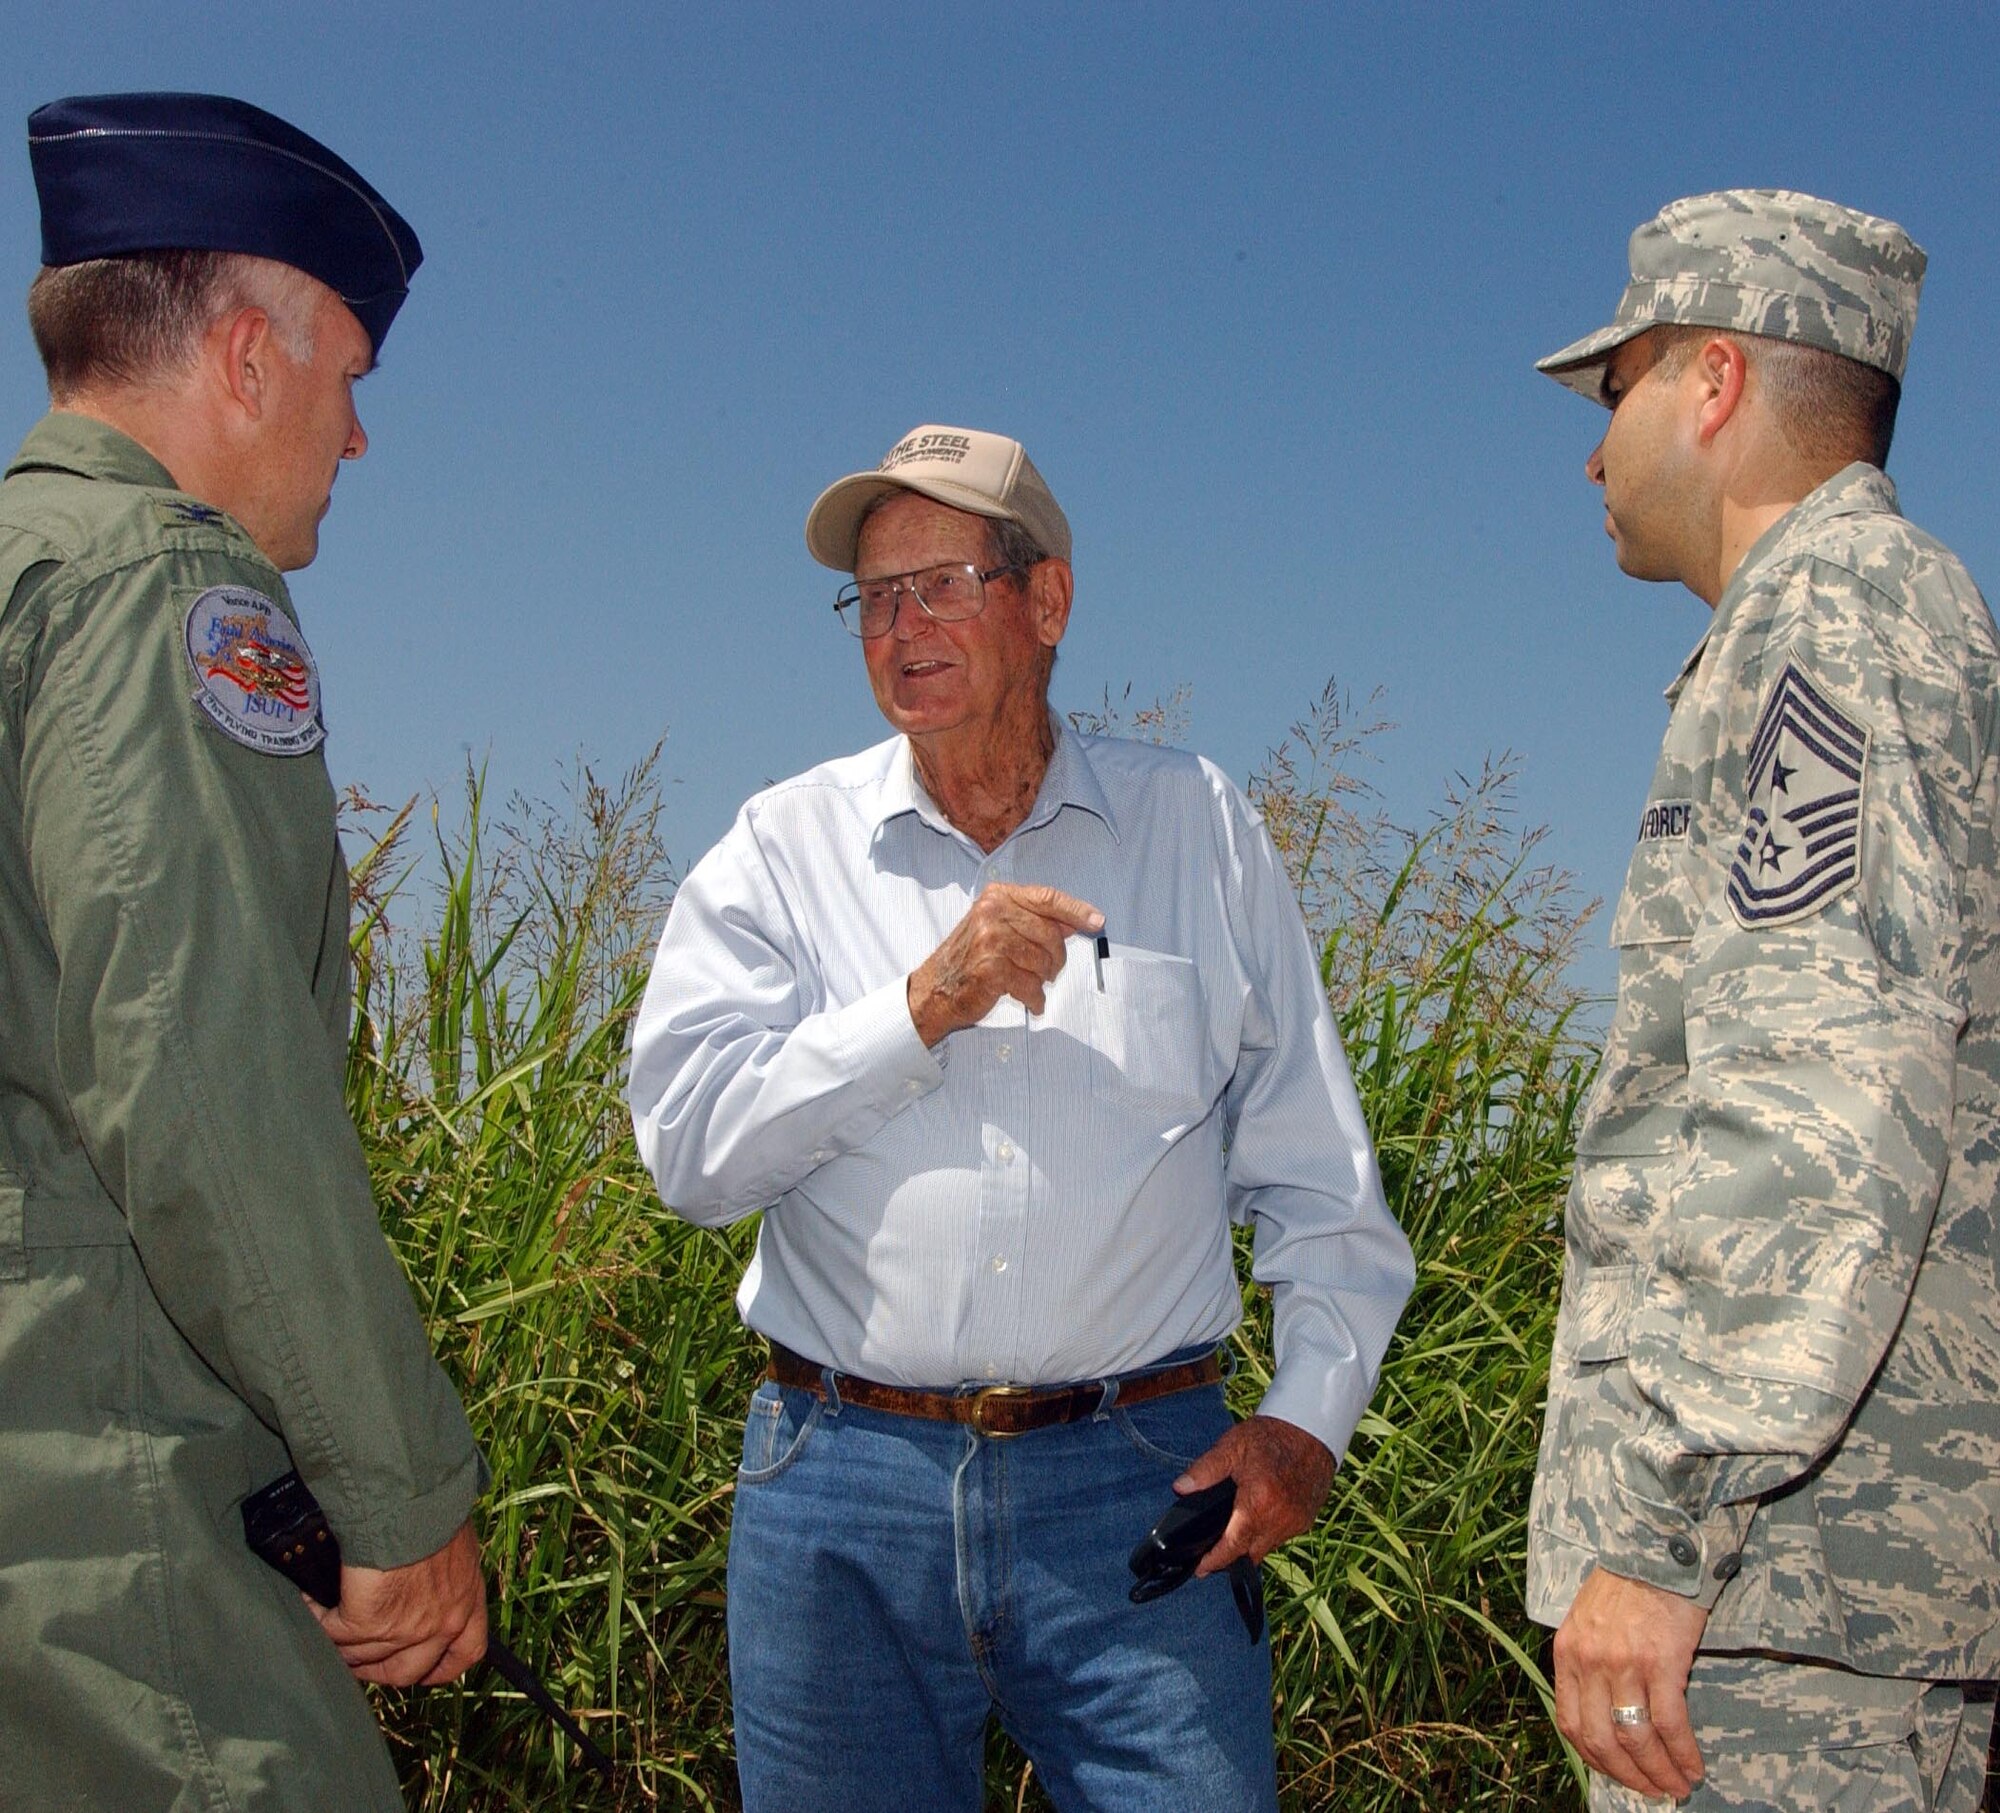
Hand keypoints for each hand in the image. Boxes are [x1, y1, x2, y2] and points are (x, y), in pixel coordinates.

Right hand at [310, 1518, 487, 1686]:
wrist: (412, 1497)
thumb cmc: (433, 1506)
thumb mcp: (457, 1542)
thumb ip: (448, 1569)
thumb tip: (428, 1573)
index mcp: (469, 1600)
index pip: (465, 1654)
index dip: (440, 1668)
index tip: (422, 1670)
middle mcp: (443, 1623)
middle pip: (407, 1671)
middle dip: (378, 1669)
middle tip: (357, 1654)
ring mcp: (406, 1629)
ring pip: (364, 1657)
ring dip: (341, 1645)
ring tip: (325, 1624)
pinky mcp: (369, 1622)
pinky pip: (335, 1635)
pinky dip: (318, 1621)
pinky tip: (310, 1604)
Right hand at [907, 882, 1102, 1045]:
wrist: (936, 988)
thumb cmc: (971, 958)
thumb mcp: (998, 927)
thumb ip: (1034, 920)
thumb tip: (1075, 921)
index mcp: (998, 897)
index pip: (1047, 898)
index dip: (1077, 910)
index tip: (1098, 921)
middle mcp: (992, 913)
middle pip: (1051, 934)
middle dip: (1056, 958)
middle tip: (1049, 971)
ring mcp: (991, 940)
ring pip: (1043, 961)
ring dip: (1042, 979)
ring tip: (1027, 982)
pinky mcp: (991, 969)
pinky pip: (1032, 985)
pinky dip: (1035, 997)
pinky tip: (1028, 999)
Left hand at [1173, 1414, 1334, 1576]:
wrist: (1311, 1430)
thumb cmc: (1271, 1436)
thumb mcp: (1232, 1447)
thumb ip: (1204, 1470)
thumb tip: (1180, 1488)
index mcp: (1258, 1503)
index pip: (1232, 1546)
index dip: (1214, 1561)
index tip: (1200, 1569)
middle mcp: (1279, 1519)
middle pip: (1249, 1554)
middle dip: (1229, 1557)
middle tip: (1210, 1553)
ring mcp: (1295, 1523)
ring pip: (1265, 1548)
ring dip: (1248, 1546)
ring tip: (1231, 1535)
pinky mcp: (1305, 1521)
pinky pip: (1279, 1538)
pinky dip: (1265, 1535)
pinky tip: (1255, 1520)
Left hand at [1553, 1564, 1707, 1799]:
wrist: (1655, 1550)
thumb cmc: (1626, 1586)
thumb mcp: (1587, 1620)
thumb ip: (1588, 1661)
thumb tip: (1603, 1713)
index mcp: (1568, 1653)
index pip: (1571, 1724)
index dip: (1595, 1760)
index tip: (1618, 1774)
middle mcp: (1590, 1661)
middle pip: (1601, 1740)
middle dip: (1628, 1775)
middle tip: (1653, 1790)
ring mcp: (1623, 1663)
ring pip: (1635, 1738)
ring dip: (1658, 1772)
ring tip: (1677, 1785)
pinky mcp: (1660, 1662)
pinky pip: (1669, 1724)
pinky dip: (1682, 1754)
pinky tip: (1694, 1766)